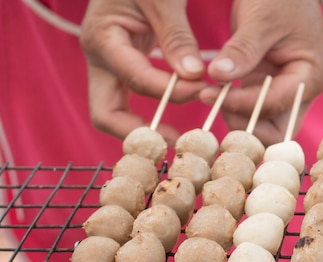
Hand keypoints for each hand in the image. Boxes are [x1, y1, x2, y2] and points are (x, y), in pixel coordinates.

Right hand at [79, 0, 208, 145]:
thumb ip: (176, 36)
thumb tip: (193, 75)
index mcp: (102, 38)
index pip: (135, 79)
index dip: (170, 92)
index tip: (201, 90)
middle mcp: (99, 58)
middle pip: (106, 113)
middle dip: (140, 134)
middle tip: (178, 144)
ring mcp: (108, 66)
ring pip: (116, 112)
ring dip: (146, 128)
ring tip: (182, 138)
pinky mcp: (123, 67)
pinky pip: (132, 99)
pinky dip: (152, 112)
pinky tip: (179, 119)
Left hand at [199, 0, 322, 145]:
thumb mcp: (261, 19)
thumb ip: (242, 50)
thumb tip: (217, 75)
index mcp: (311, 76)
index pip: (275, 103)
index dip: (241, 104)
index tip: (208, 94)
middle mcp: (304, 93)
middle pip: (278, 132)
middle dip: (245, 125)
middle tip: (214, 103)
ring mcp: (289, 95)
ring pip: (265, 127)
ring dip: (237, 119)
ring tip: (212, 95)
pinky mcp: (272, 92)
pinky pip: (255, 113)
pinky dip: (235, 108)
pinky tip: (217, 93)